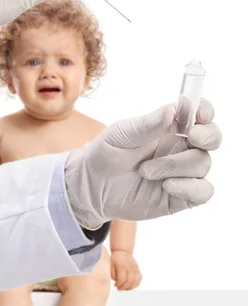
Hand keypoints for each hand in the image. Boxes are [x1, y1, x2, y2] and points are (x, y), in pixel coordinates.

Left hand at [65, 99, 221, 227]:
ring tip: (145, 171)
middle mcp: (181, 147)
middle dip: (208, 135)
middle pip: (212, 137)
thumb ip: (147, 124)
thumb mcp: (122, 134)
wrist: (92, 187)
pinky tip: (167, 186)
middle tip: (191, 137)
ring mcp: (183, 172)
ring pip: (203, 163)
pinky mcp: (182, 196)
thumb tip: (173, 110)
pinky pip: (203, 191)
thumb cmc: (106, 153)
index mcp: (170, 126)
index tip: (200, 114)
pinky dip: (189, 187)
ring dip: (175, 165)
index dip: (205, 111)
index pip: (199, 113)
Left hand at [111, 251, 141, 289]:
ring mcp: (135, 268)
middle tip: (120, 288)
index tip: (116, 285)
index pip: (122, 279)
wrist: (122, 251)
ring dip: (130, 287)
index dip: (119, 284)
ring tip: (125, 288)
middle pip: (129, 281)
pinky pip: (139, 278)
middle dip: (124, 287)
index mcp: (122, 266)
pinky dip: (136, 284)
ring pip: (135, 281)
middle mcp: (130, 267)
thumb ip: (113, 275)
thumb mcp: (111, 265)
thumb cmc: (115, 259)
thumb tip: (117, 282)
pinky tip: (131, 285)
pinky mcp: (138, 269)